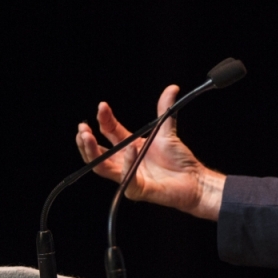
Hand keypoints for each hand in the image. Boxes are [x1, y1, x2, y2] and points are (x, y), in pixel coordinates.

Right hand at [76, 85, 225, 219]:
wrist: (195, 179)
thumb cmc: (179, 160)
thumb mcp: (168, 131)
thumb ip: (165, 110)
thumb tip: (172, 88)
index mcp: (129, 147)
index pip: (109, 132)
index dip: (103, 120)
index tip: (102, 106)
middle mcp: (125, 162)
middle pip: (98, 153)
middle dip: (87, 141)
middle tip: (83, 129)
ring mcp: (129, 176)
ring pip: (102, 167)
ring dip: (94, 152)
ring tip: (88, 137)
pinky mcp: (138, 189)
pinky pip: (127, 178)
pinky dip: (126, 163)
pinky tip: (129, 149)